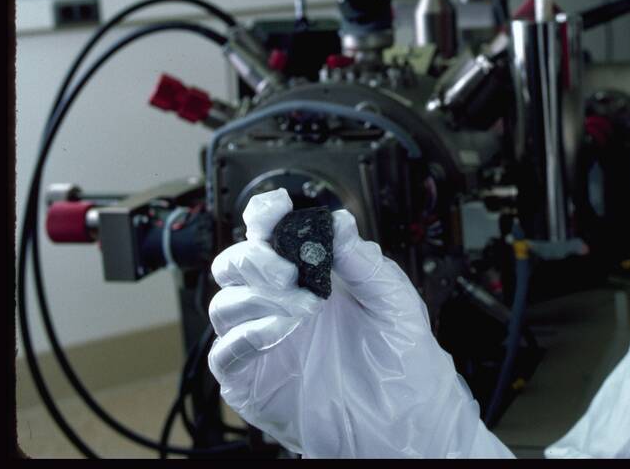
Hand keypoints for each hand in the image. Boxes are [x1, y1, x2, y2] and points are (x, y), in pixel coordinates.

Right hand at [207, 189, 512, 457]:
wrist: (404, 417)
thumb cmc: (400, 358)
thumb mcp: (393, 300)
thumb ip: (364, 261)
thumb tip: (339, 223)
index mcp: (311, 276)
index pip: (270, 236)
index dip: (263, 216)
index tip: (274, 211)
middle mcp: (280, 304)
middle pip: (235, 265)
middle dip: (255, 258)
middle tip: (289, 271)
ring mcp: (263, 342)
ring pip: (225, 304)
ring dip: (258, 297)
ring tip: (303, 308)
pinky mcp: (252, 380)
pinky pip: (225, 352)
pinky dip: (246, 335)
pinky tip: (281, 332)